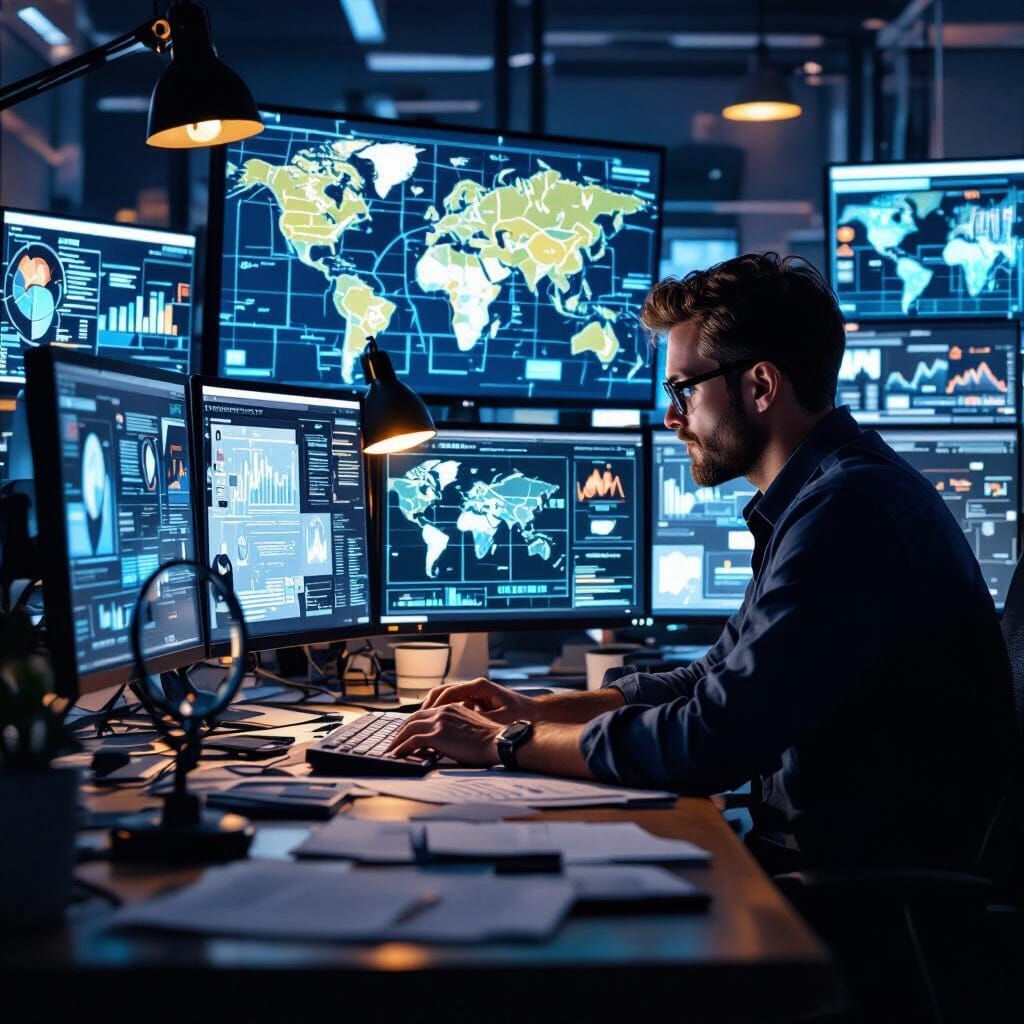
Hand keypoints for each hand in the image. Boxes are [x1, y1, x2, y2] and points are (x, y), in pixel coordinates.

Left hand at [387, 703, 503, 765]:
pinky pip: (412, 741)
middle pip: (413, 718)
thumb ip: (456, 728)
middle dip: (400, 730)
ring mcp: (439, 722)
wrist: (498, 741)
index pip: (425, 713)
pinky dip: (401, 748)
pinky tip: (396, 755)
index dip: (412, 722)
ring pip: (409, 728)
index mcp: (451, 708)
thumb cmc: (490, 739)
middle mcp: (443, 711)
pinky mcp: (437, 735)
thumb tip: (448, 739)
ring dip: (397, 740)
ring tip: (390, 750)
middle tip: (393, 740)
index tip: (406, 731)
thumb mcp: (471, 726)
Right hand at [418, 677, 537, 724]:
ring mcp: (475, 693)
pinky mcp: (477, 701)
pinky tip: (438, 725)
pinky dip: (444, 711)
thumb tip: (452, 727)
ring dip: (434, 708)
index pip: (448, 692)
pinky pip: (455, 703)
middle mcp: (475, 686)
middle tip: (416, 719)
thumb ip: (473, 721)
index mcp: (479, 686)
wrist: (535, 716)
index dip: (434, 705)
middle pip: (443, 691)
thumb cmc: (519, 717)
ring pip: (447, 696)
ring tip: (422, 722)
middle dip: (428, 704)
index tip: (423, 717)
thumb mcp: (495, 720)